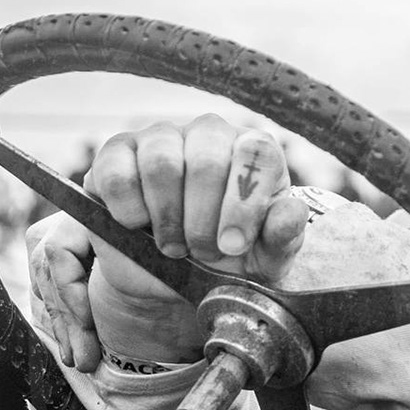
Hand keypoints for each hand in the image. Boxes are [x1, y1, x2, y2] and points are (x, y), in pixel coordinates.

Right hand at [28, 115, 309, 369]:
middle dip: (203, 221)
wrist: (175, 275)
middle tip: (202, 253)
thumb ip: (282, 237)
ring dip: (168, 218)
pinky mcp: (117, 153)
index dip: (243, 203)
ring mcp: (161, 137)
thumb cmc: (229, 259)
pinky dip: (129, 211)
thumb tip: (292, 212)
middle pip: (207, 161)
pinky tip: (139, 228)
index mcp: (253, 151)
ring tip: (174, 247)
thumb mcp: (264, 260)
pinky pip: (117, 173)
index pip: (257, 153)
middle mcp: (209, 133)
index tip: (232, 246)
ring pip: (161, 163)